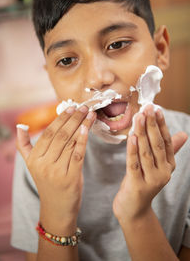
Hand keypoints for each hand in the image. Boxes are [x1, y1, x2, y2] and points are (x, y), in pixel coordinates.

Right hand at [16, 105, 95, 231]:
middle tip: (83, 107)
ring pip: (70, 142)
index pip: (48, 133)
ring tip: (90, 114)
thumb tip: (20, 126)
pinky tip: (88, 128)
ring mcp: (57, 171)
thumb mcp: (31, 165)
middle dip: (73, 118)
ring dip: (82, 125)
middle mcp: (44, 164)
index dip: (60, 118)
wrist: (56, 209)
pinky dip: (83, 140)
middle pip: (60, 135)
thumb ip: (24, 146)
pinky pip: (78, 154)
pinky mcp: (71, 178)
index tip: (70, 107)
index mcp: (34, 159)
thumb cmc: (47, 183)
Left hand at [113, 105, 187, 223]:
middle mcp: (164, 172)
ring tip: (139, 117)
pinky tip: (131, 137)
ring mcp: (152, 180)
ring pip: (146, 152)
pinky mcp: (138, 185)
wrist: (134, 208)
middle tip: (148, 108)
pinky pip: (134, 164)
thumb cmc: (143, 181)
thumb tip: (184, 134)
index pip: (167, 141)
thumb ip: (168, 149)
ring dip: (142, 133)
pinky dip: (132, 150)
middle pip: (158, 145)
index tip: (156, 109)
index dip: (161, 125)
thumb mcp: (157, 165)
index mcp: (169, 165)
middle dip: (152, 125)